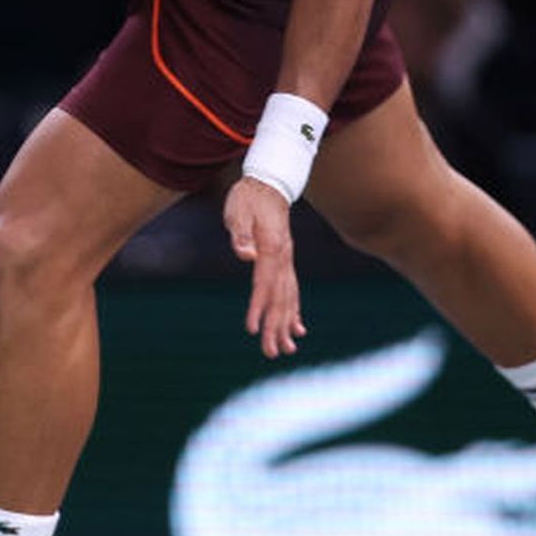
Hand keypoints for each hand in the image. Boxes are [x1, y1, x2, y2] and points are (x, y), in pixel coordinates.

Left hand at [225, 175, 305, 358]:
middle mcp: (284, 258)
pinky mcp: (286, 261)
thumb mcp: (238, 211)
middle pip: (280, 298)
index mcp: (272, 248)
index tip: (253, 329)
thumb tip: (245, 254)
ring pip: (289, 298)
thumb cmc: (248, 198)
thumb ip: (241, 233)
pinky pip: (292, 290)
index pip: (264, 284)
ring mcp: (288, 260)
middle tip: (272, 353)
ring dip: (286, 325)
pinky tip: (297, 328)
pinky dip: (294, 311)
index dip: (258, 307)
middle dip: (275, 327)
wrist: (268, 183)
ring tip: (286, 349)